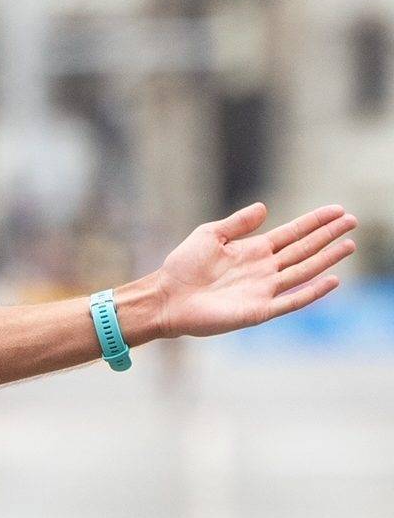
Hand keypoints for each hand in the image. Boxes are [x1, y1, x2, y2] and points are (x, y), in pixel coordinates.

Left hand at [154, 202, 356, 338]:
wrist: (166, 297)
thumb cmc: (182, 267)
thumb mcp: (210, 235)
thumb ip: (237, 223)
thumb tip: (264, 207)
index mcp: (253, 250)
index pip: (292, 233)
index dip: (314, 222)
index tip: (337, 210)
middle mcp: (264, 270)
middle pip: (304, 249)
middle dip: (328, 236)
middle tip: (353, 221)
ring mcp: (264, 290)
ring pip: (304, 271)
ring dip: (327, 259)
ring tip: (349, 244)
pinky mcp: (259, 310)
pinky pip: (292, 300)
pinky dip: (312, 292)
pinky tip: (332, 280)